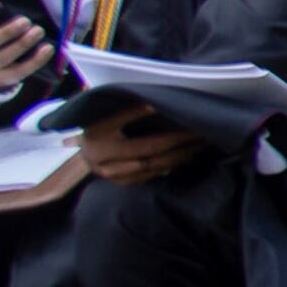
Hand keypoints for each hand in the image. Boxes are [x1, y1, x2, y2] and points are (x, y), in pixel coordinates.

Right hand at [0, 3, 52, 92]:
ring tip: (39, 31)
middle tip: (26, 21)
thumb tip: (10, 4)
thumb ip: (0, 15)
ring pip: (3, 57)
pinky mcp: (6, 76)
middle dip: (7, 32)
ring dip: (23, 43)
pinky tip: (48, 48)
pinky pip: (21, 70)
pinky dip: (37, 60)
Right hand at [79, 103, 206, 185]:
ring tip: (201, 144)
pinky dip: (172, 165)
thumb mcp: (107, 115)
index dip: (170, 134)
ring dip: (182, 156)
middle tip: (203, 134)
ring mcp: (115, 177)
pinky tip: (187, 155)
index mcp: (102, 144)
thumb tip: (158, 102)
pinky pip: (153, 175)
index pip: (144, 139)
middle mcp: (107, 164)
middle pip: (153, 156)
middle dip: (182, 145)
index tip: (190, 123)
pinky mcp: (124, 184)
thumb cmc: (97, 127)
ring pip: (156, 167)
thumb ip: (130, 110)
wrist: (83, 152)